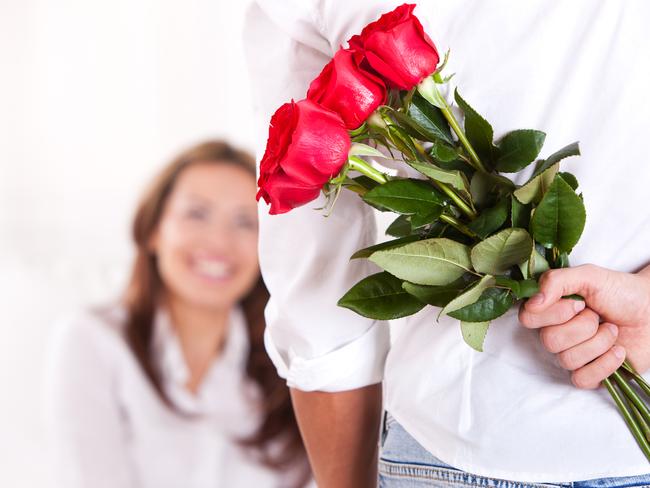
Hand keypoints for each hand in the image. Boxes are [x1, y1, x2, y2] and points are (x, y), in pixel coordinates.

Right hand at [518, 263, 649, 387]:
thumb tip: (534, 302)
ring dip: (598, 343)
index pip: (528, 318)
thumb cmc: (620, 292)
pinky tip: (618, 351)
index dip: (553, 313)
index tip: (579, 304)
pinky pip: (582, 379)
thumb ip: (555, 281)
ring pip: (567, 360)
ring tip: (613, 330)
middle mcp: (556, 333)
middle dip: (583, 327)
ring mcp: (572, 355)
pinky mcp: (590, 374)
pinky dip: (604, 364)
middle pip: (549, 341)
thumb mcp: (587, 276)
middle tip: (598, 316)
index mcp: (549, 310)